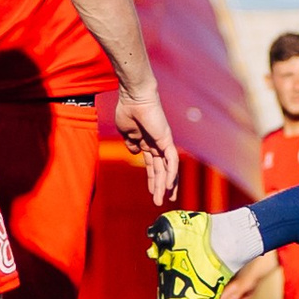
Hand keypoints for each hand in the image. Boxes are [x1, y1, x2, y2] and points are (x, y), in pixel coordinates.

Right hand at [116, 86, 179, 202]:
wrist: (133, 97)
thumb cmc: (128, 110)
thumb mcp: (126, 132)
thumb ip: (131, 143)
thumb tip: (134, 153)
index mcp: (147, 144)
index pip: (152, 166)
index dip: (152, 180)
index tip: (152, 192)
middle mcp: (157, 145)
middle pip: (161, 170)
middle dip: (159, 187)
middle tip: (160, 201)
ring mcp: (163, 143)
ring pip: (167, 169)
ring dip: (165, 185)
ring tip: (163, 199)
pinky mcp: (166, 140)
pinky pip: (171, 160)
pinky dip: (171, 173)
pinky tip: (168, 186)